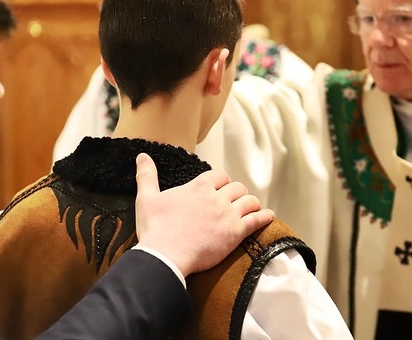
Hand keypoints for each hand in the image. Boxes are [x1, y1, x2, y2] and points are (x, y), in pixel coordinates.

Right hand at [134, 153, 273, 276]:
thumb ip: (147, 176)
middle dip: (237, 193)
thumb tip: (142, 156)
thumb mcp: (147, 198)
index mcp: (198, 187)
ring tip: (251, 209)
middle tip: (235, 201)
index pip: (220, 176)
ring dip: (251, 204)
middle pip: (237, 187)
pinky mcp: (235, 233)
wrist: (165, 256)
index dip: (221, 182)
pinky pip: (257, 220)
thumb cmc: (155, 229)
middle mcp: (216, 198)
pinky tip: (269, 216)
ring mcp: (228, 215)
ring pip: (249, 201)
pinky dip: (264, 217)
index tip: (220, 188)